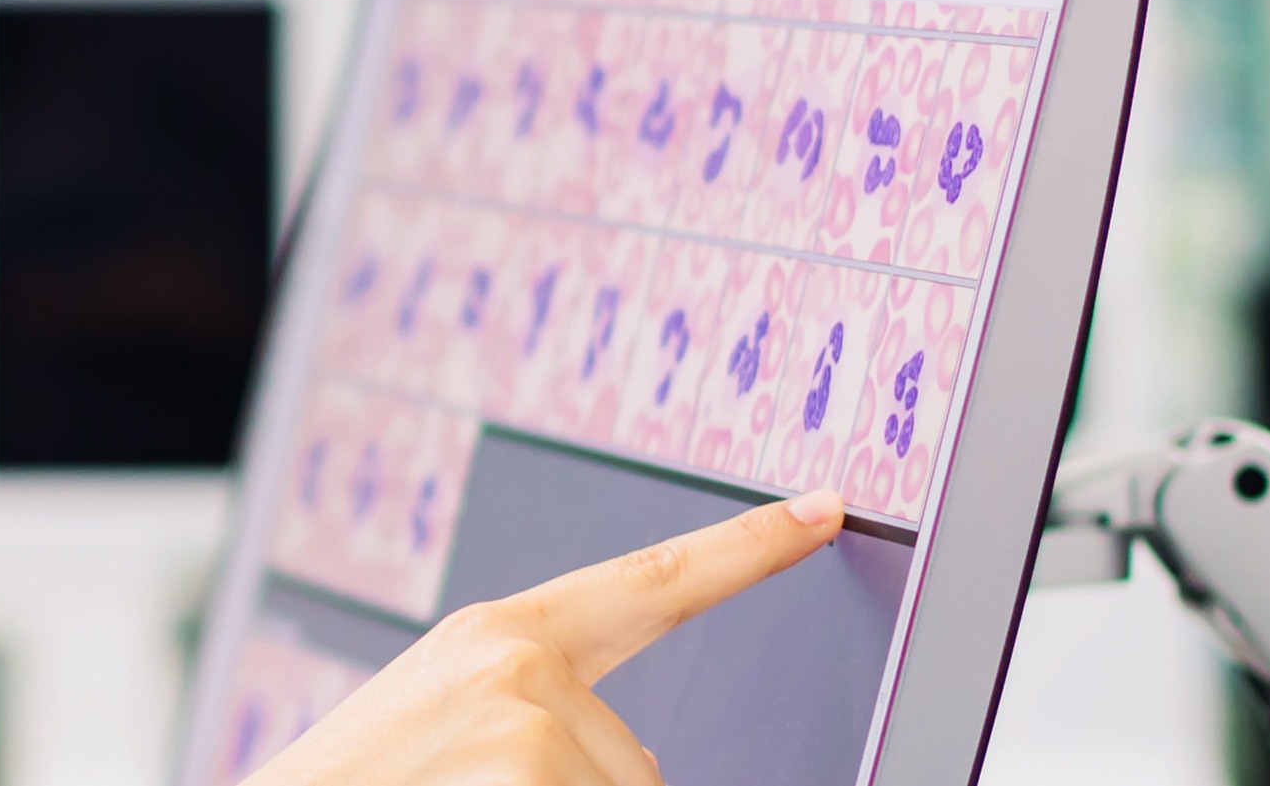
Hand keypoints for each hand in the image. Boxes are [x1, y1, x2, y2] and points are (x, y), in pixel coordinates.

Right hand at [242, 491, 849, 785]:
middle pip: (637, 770)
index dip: (744, 549)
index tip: (825, 509)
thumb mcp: (444, 738)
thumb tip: (636, 764)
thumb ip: (534, 724)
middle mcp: (517, 662)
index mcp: (495, 639)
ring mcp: (527, 720)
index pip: (649, 583)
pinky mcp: (531, 770)